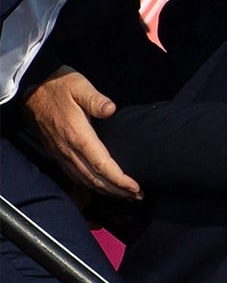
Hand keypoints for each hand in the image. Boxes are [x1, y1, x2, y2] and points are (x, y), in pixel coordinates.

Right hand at [23, 66, 141, 199]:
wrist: (32, 89)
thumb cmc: (60, 86)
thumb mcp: (80, 86)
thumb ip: (95, 99)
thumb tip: (111, 109)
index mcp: (78, 136)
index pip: (101, 165)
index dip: (118, 179)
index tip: (135, 187)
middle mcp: (68, 150)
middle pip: (95, 178)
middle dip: (117, 190)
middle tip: (138, 196)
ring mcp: (61, 154)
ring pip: (85, 180)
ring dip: (106, 191)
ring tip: (126, 195)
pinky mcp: (57, 154)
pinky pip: (76, 176)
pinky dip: (92, 185)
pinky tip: (103, 187)